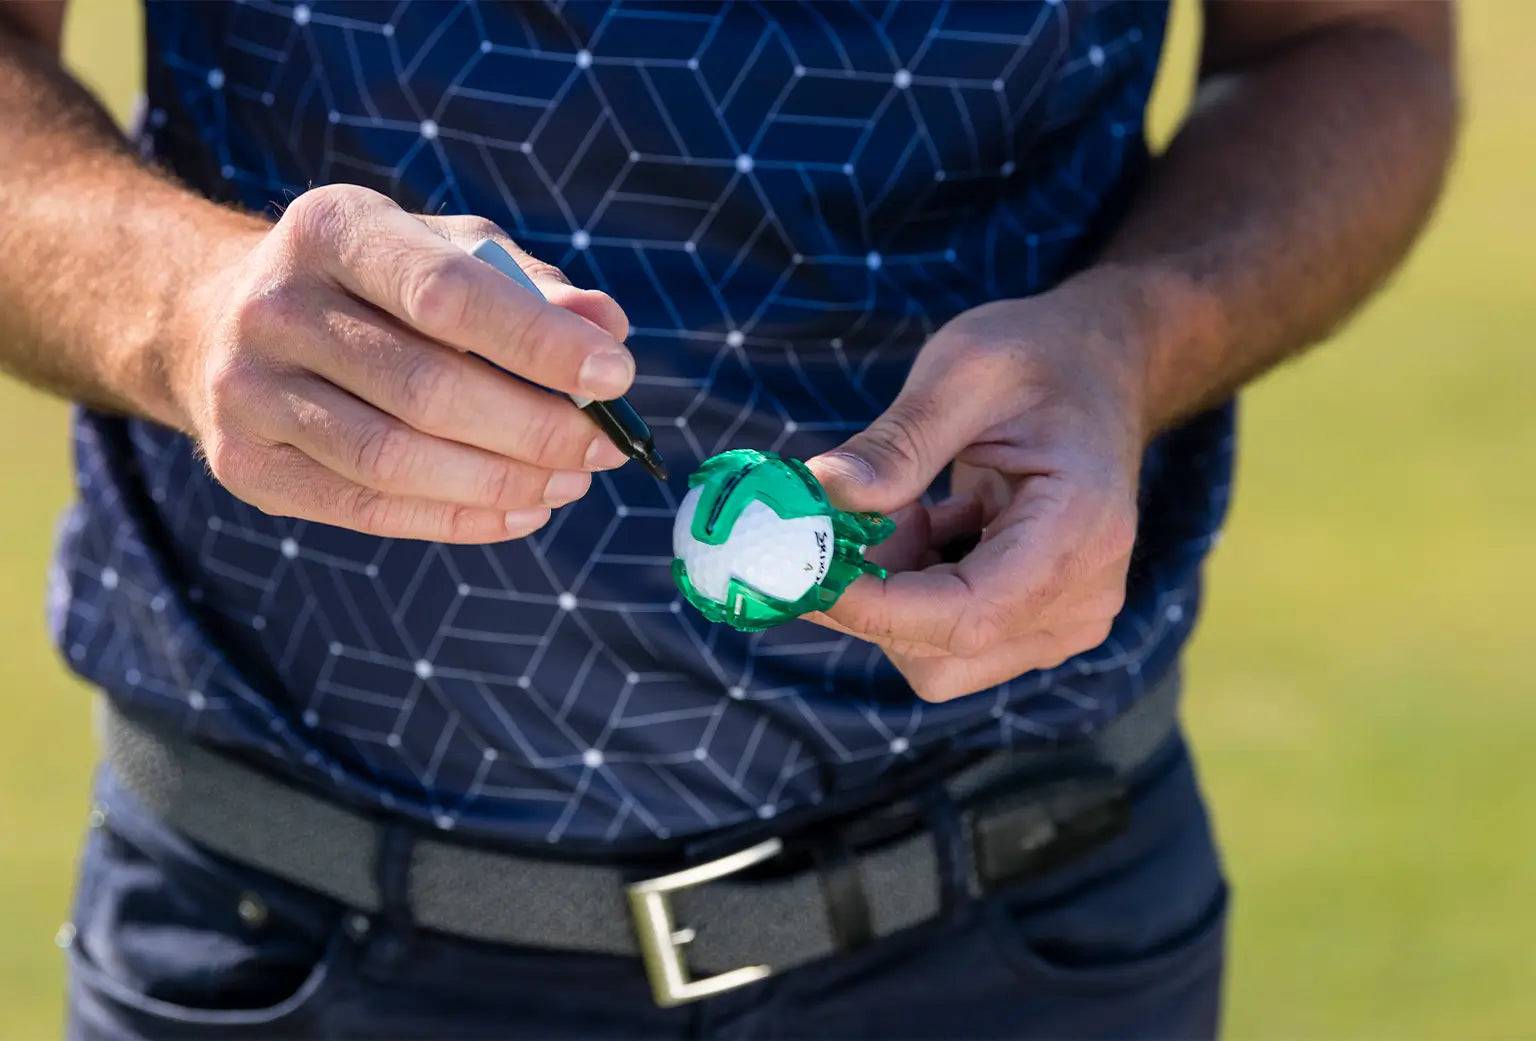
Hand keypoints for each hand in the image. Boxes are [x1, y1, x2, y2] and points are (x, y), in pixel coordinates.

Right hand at [164, 184, 634, 542]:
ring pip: (395, 460)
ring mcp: (247, 392)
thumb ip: (528, 285)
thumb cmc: (370, 285)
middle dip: (535, 428)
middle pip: (427, 389)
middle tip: (605, 448)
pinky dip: (459, 518)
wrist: (214, 319)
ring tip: (570, 482)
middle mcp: (276, 306)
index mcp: (334, 230)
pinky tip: (521, 511)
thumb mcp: (444, 250)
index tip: (616, 375)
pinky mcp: (245, 466)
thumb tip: (606, 325)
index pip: (446, 295)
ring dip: (503, 482)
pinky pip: (367, 509)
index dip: (539, 343)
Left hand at [805, 279, 1149, 701]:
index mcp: (1079, 532)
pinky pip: (951, 640)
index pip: (965, 613)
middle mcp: (1082, 598)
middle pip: (944, 652)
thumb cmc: (1038, 359)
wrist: (1099, 370)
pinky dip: (912, 591)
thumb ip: (897, 440)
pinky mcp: (1039, 625)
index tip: (800, 569)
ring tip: (907, 508)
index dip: (872, 607)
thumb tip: (823, 492)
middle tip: (853, 517)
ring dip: (892, 593)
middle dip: (874, 596)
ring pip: (939, 656)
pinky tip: (927, 523)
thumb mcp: (966, 370)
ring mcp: (1064, 621)